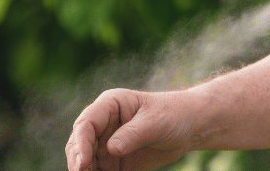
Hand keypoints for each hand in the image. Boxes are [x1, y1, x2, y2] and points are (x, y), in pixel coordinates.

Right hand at [65, 88, 195, 170]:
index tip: (83, 163)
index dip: (80, 144)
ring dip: (86, 170)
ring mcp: (106, 143)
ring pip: (85, 161)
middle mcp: (103, 124)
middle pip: (79, 144)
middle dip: (78, 162)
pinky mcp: (112, 160)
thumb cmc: (173, 115)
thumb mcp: (156, 122)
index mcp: (110, 105)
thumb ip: (134, 134)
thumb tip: (111, 148)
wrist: (190, 126)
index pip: (86, 123)